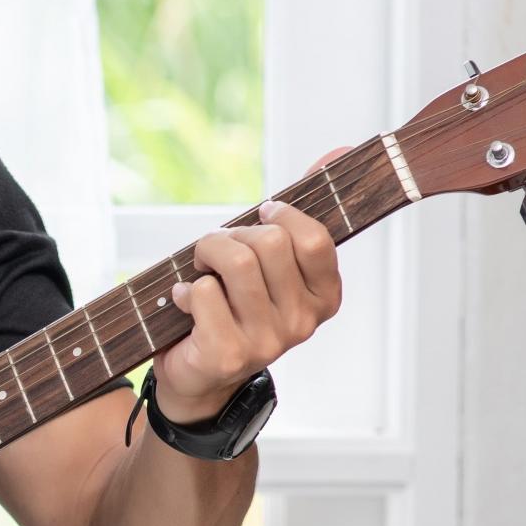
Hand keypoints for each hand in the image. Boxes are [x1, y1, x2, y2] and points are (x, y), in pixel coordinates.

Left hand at [154, 144, 350, 422]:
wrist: (200, 373)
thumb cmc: (235, 305)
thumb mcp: (273, 260)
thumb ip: (304, 209)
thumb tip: (339, 151)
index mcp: (325, 297)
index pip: (316, 240)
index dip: (281, 216)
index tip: (263, 215)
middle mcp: (303, 323)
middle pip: (270, 243)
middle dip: (232, 235)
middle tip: (216, 249)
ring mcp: (268, 342)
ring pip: (237, 263)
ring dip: (207, 254)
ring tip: (200, 269)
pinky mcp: (228, 354)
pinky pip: (205, 293)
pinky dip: (186, 290)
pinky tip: (187, 303)